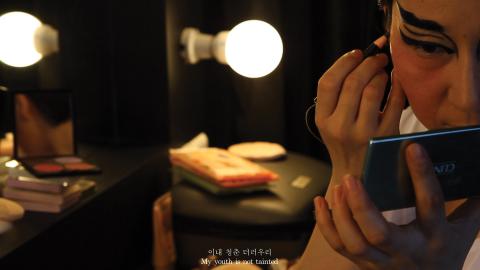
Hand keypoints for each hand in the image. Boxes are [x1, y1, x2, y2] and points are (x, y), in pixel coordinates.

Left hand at [314, 143, 479, 269]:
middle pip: (379, 233)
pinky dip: (326, 225)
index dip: (422, 175)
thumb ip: (471, 204)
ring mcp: (381, 261)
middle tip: (351, 178)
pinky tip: (321, 201)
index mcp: (435, 237)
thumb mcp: (464, 230)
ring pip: (355, 243)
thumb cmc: (446, 252)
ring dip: (342, 214)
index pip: (430, 205)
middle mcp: (406, 252)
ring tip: (339, 186)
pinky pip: (339, 246)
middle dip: (362, 206)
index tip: (412, 147)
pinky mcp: (363, 264)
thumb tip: (476, 171)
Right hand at [315, 48, 404, 199]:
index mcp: (323, 120)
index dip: (343, 62)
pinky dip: (398, 86)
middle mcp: (339, 127)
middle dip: (368, 62)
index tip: (356, 53)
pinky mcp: (384, 137)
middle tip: (378, 57)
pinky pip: (394, 103)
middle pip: (352, 82)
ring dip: (381, 73)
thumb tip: (357, 59)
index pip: (327, 82)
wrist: (357, 177)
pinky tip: (398, 79)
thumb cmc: (345, 144)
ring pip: (372, 90)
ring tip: (384, 71)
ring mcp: (362, 133)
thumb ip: (336, 98)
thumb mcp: (330, 124)